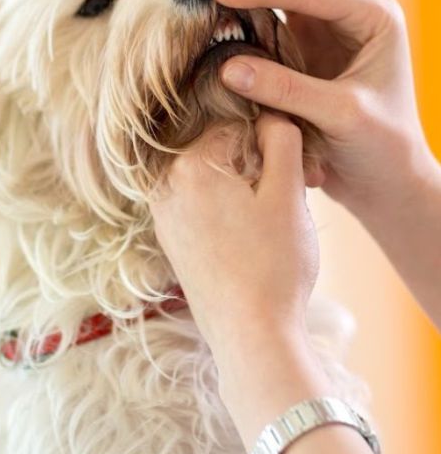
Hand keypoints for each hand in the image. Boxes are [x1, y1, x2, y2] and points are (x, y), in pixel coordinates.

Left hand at [150, 111, 378, 453]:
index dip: (270, 147)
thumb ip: (281, 142)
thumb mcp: (289, 195)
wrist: (250, 337)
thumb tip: (269, 117)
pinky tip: (246, 244)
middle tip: (279, 205)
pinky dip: (224, 215)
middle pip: (219, 154)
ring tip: (264, 228)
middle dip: (252, 169)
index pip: (237, 128)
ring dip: (240, 193)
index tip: (286, 178)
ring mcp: (164, 218)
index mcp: (191, 166)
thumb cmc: (274, 266)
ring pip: (211, 183)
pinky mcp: (170, 244)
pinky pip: (200, 209)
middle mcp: (166, 188)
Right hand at [214, 0, 435, 218]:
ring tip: (222, 10)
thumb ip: (286, 89)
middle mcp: (349, 10)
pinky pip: (268, 13)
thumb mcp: (339, 116)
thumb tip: (227, 66)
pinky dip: (247, 14)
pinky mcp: (301, 47)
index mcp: (372, 15)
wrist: (385, 180)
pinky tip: (229, 32)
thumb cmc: (380, 147)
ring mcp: (322, 26)